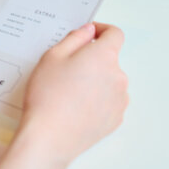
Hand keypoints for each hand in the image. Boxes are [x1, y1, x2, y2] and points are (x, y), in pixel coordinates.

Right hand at [0, 23, 127, 168]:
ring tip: (70, 92)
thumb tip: (89, 30)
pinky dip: (98, 99)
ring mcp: (120, 99)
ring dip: (96, 80)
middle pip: (109, 59)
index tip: (90, 34)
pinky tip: (77, 107)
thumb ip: (75, 38)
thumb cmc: (48, 96)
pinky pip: (109, 100)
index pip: (115, 34)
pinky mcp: (117, 118)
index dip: (102, 30)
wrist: (49, 138)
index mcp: (104, 56)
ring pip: (110, 80)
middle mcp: (118, 76)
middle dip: (92, 59)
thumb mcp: (53, 56)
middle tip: (67, 70)